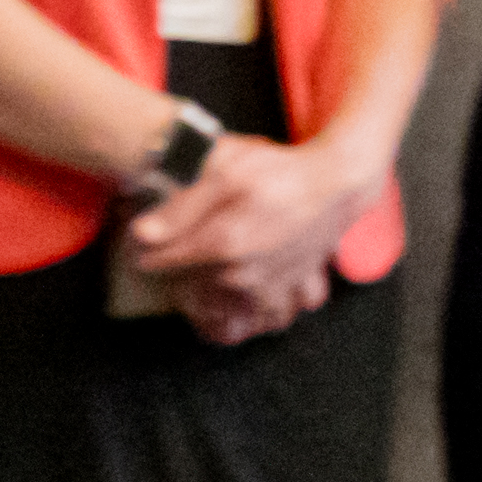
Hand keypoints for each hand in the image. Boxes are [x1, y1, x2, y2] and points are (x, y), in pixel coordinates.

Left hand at [124, 130, 363, 345]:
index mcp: (222, 244)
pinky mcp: (294, 285)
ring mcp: (270, 285)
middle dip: (177, 273)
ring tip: (210, 282)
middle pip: (190, 287)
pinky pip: (272, 313)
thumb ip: (182, 205)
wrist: (340, 180)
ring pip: (229, 307)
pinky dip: (260, 312)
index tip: (142, 239)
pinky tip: (253, 295)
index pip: (160, 260)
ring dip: (215, 302)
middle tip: (180, 249)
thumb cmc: (282, 170)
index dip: (144, 249)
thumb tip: (142, 235)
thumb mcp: (226, 168)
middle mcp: (242, 274)